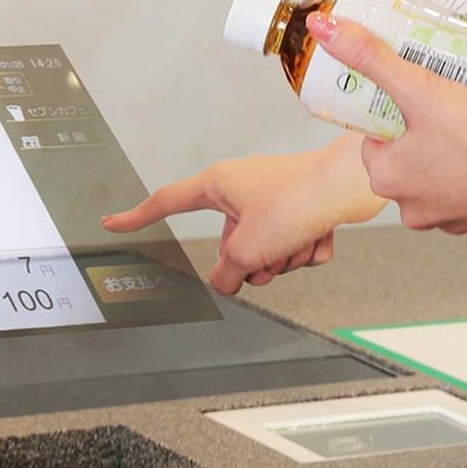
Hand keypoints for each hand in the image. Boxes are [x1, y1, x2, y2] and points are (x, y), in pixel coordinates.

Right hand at [102, 136, 386, 294]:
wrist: (352, 185)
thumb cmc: (300, 199)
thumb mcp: (248, 249)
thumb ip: (226, 274)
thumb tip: (226, 283)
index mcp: (219, 185)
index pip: (166, 203)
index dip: (137, 216)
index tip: (114, 223)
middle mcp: (243, 190)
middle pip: (230, 247)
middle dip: (255, 262)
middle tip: (272, 253)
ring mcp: (273, 200)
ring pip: (267, 253)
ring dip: (285, 259)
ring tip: (301, 239)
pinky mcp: (300, 210)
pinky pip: (293, 249)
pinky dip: (307, 250)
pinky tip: (320, 234)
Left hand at [307, 12, 466, 234]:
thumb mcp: (422, 89)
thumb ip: (374, 59)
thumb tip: (326, 32)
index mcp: (385, 178)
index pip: (375, 137)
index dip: (396, 112)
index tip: (419, 96)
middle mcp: (408, 206)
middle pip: (407, 154)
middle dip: (426, 130)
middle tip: (453, 106)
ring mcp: (445, 218)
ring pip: (438, 172)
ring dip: (452, 150)